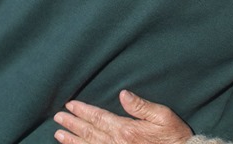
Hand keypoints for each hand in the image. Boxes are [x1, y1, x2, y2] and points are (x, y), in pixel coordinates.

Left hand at [54, 90, 192, 143]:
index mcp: (126, 129)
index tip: (70, 105)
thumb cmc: (174, 137)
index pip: (99, 118)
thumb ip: (141, 106)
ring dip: (73, 140)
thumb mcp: (164, 116)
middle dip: (73, 124)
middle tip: (58, 117)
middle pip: (90, 132)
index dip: (83, 111)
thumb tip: (123, 93)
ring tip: (59, 134)